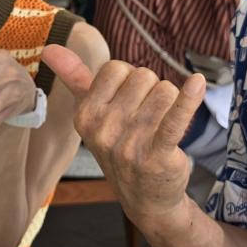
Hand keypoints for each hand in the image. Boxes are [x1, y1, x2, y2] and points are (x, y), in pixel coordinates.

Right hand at [42, 45, 203, 225]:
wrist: (145, 198)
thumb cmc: (119, 146)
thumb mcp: (92, 115)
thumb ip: (73, 79)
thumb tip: (48, 48)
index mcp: (85, 115)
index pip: (116, 67)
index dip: (129, 80)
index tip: (128, 102)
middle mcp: (103, 129)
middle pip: (143, 76)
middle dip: (152, 91)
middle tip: (147, 119)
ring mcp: (130, 144)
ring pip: (164, 91)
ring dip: (171, 103)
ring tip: (163, 126)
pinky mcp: (158, 155)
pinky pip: (175, 117)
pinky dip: (189, 99)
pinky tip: (198, 83)